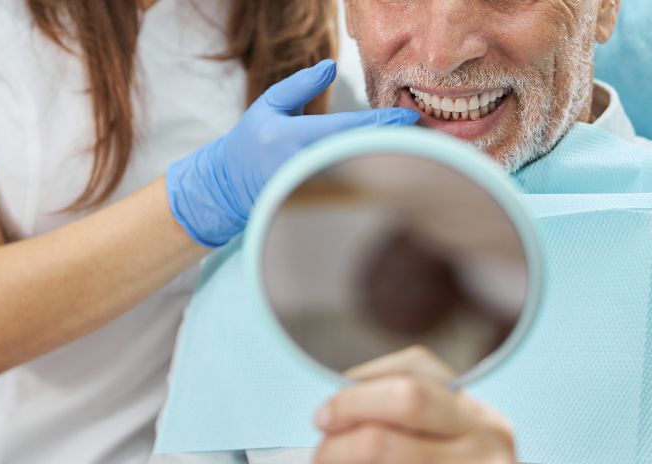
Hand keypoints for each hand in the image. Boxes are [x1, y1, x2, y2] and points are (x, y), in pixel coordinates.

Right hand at [165, 59, 418, 246]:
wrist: (226, 187)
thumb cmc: (249, 141)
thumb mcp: (268, 105)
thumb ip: (300, 85)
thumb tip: (332, 66)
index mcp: (290, 137)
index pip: (346, 130)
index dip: (381, 124)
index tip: (409, 118)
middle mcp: (300, 167)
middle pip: (359, 156)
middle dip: (392, 146)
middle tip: (425, 137)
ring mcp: (307, 193)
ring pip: (357, 178)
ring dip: (386, 166)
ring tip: (416, 155)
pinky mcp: (311, 209)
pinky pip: (347, 194)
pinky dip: (371, 184)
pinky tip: (391, 176)